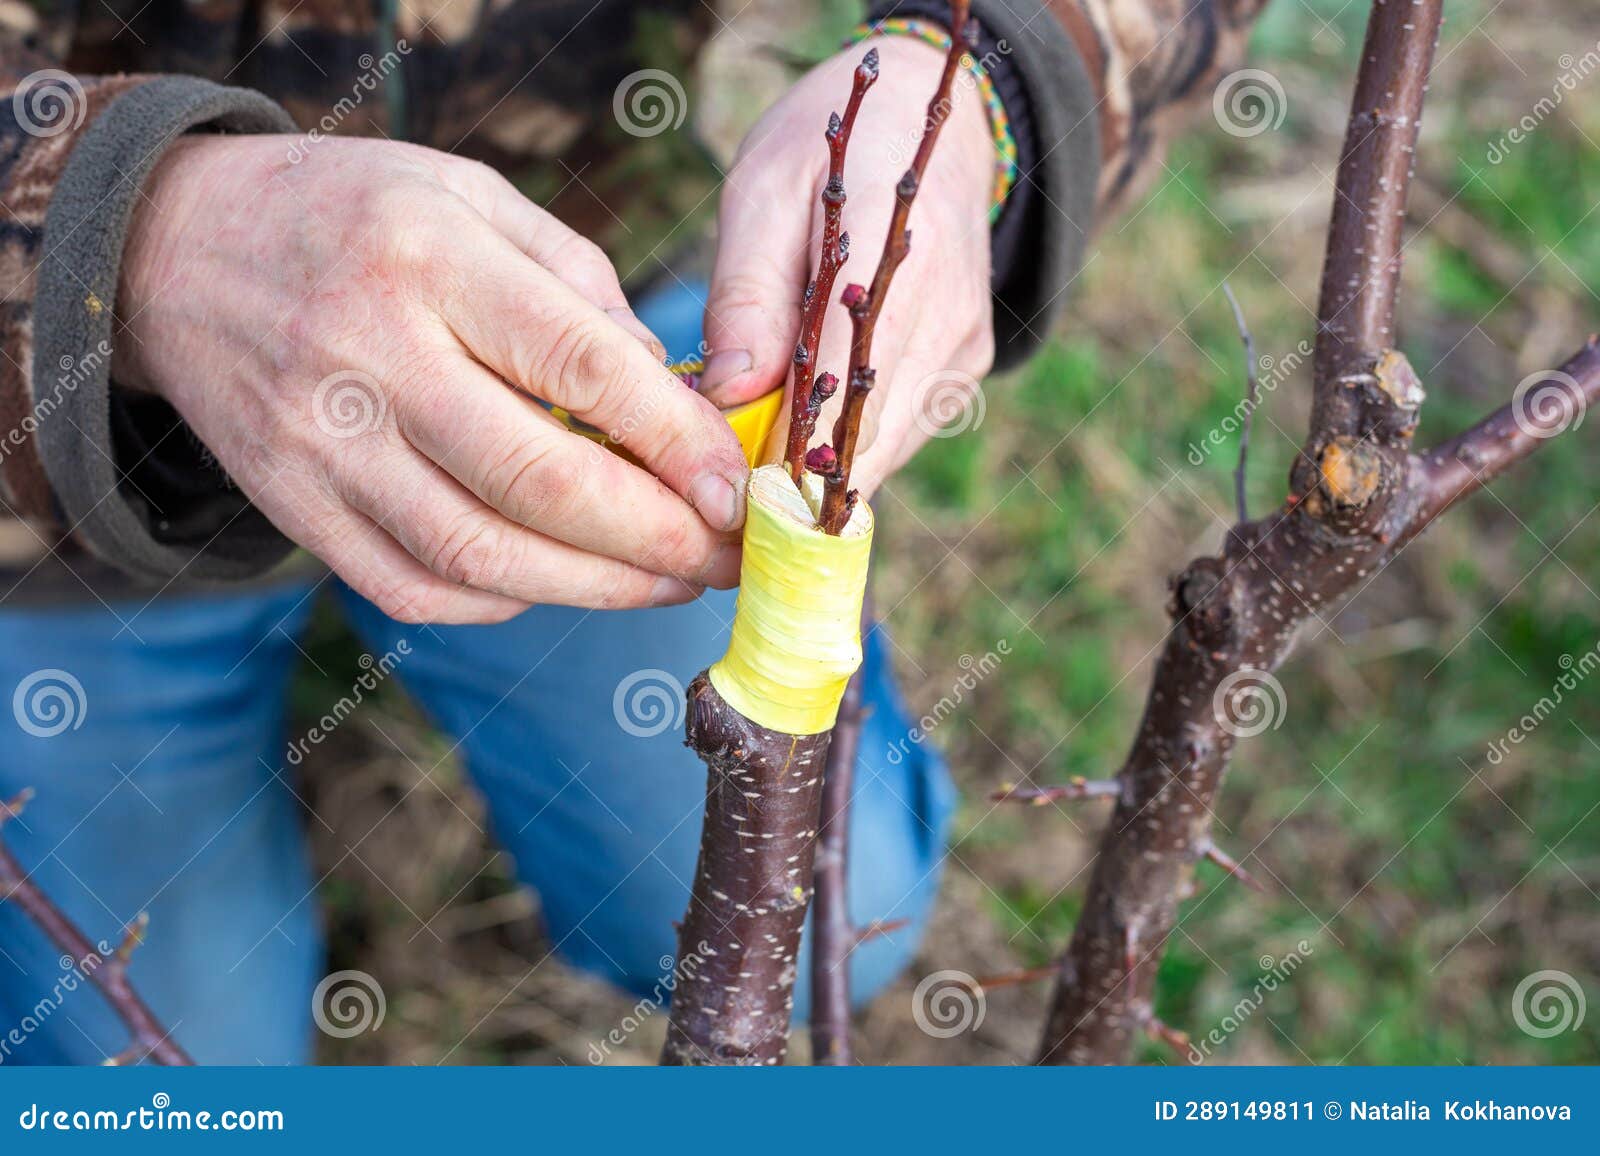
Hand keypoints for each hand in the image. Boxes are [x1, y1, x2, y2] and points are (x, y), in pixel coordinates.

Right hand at [116, 135, 749, 622]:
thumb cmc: (358, 216)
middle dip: (656, 537)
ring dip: (596, 588)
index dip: (675, 440)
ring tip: (670, 583)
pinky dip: (505, 600)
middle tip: (726, 557)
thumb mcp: (471, 195)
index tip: (735, 488)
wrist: (176, 249)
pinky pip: (414, 586)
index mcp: (431, 258)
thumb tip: (671, 395)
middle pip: (537, 481)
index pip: (580, 365)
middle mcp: (370, 355)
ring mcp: (322, 443)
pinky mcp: (292, 505)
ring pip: (479, 552)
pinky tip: (563, 583)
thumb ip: (578, 284)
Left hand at [699, 36, 995, 494]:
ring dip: (820, 466)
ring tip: (759, 453)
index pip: (838, 380)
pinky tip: (810, 421)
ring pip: (884, 447)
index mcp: (889, 252)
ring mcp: (963, 345)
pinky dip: (851, 444)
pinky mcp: (966, 366)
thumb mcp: (762, 192)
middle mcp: (942, 310)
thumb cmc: (829, 153)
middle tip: (730, 492)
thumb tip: (729, 394)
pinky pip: (902, 432)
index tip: (734, 492)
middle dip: (794, 476)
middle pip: (865, 434)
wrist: (929, 132)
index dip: (786, 450)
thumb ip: (747, 295)